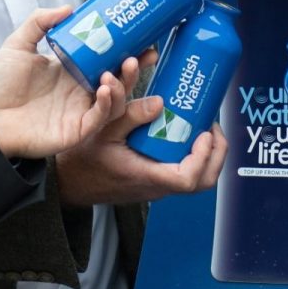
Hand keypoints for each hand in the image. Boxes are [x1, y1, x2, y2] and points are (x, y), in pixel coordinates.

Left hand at [0, 6, 132, 158]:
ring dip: (121, 85)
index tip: (143, 38)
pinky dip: (105, 104)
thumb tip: (68, 8)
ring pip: (114, 101)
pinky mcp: (75, 130)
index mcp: (72, 70)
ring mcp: (80, 111)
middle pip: (118, 80)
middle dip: (134, 68)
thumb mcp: (18, 45)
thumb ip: (40, 22)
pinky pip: (98, 119)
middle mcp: (80, 91)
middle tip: (143, 55)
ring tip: (115, 72)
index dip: (126, 51)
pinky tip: (104, 89)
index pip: (106, 59)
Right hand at [55, 89, 227, 205]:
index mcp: (145, 175)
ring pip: (197, 180)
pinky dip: (194, 156)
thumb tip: (160, 101)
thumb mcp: (102, 129)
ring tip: (204, 128)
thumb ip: (130, 114)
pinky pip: (184, 173)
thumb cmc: (83, 159)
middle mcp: (156, 186)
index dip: (203, 157)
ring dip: (208, 156)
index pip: (187, 179)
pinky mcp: (156, 182)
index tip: (204, 133)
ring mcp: (158, 187)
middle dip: (216, 155)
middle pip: (202, 182)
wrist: (70, 183)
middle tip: (213, 127)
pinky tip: (186, 134)